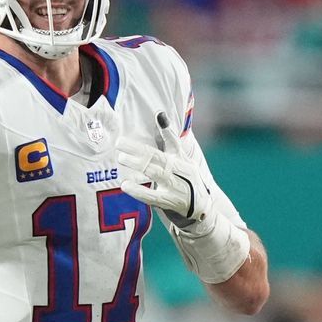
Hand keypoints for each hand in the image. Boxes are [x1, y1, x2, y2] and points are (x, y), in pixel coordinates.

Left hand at [117, 112, 214, 234]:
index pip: (170, 144)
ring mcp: (175, 187)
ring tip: (121, 158)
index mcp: (181, 160)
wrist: (202, 207)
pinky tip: (125, 186)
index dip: (161, 132)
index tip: (150, 120)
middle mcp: (180, 172)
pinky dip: (139, 191)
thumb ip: (170, 139)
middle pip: (157, 158)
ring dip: (137, 166)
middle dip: (138, 150)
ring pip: (155, 174)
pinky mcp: (169, 202)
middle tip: (119, 143)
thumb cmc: (188, 177)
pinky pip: (152, 197)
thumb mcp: (182, 158)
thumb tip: (160, 115)